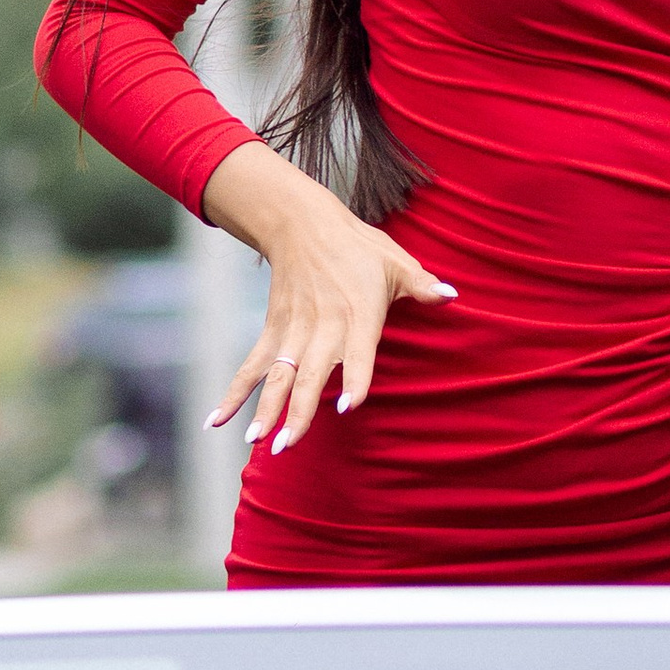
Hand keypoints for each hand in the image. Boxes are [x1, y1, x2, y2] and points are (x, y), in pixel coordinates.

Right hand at [198, 141, 454, 455]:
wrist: (303, 223)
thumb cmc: (359, 246)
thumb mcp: (396, 262)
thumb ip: (423, 285)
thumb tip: (453, 296)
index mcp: (359, 314)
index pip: (358, 353)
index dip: (355, 379)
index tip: (348, 407)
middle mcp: (324, 327)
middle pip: (309, 375)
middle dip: (298, 412)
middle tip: (289, 446)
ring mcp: (293, 331)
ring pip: (277, 376)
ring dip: (266, 409)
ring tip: (256, 442)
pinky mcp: (272, 330)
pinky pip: (250, 365)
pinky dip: (233, 393)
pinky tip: (216, 421)